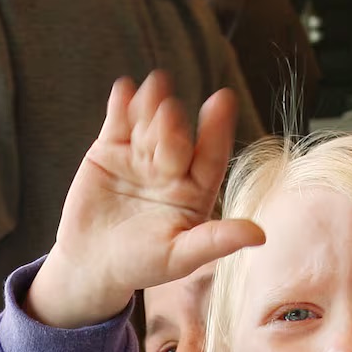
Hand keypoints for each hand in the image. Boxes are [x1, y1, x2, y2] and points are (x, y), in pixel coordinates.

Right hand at [29, 72, 263, 329]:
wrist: (90, 265)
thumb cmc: (139, 265)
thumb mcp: (179, 257)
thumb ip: (216, 241)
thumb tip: (261, 235)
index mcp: (196, 188)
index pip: (211, 155)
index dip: (216, 130)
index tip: (223, 101)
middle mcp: (173, 166)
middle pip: (177, 136)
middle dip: (174, 123)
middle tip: (169, 111)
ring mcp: (141, 154)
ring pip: (149, 122)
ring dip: (152, 103)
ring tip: (155, 86)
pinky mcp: (111, 147)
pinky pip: (118, 122)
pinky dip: (120, 105)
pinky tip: (123, 89)